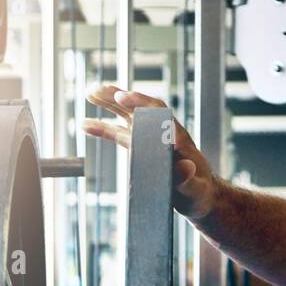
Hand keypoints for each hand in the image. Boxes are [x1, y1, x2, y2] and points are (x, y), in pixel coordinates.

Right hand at [83, 85, 218, 219]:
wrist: (200, 195)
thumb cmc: (200, 192)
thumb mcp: (196, 190)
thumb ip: (189, 180)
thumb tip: (186, 167)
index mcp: (178, 139)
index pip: (158, 114)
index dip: (140, 103)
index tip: (122, 97)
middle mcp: (162, 133)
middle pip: (139, 108)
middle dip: (119, 97)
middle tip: (98, 90)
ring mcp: (151, 139)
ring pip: (128, 116)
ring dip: (109, 104)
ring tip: (89, 93)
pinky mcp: (141, 148)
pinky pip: (120, 135)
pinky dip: (104, 128)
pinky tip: (85, 124)